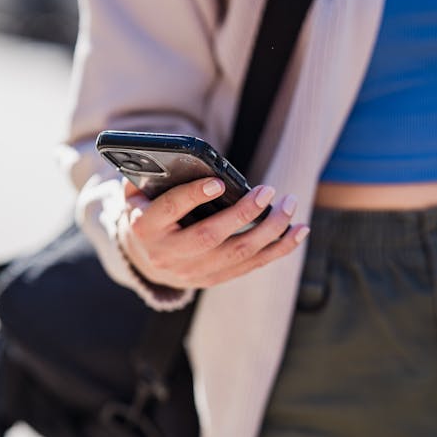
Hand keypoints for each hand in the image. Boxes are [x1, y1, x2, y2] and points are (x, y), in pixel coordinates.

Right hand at [116, 177, 309, 289]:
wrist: (143, 258)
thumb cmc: (147, 212)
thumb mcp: (137, 194)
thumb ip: (150, 176)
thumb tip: (180, 157)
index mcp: (145, 228)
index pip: (171, 210)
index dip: (194, 196)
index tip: (218, 183)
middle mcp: (168, 255)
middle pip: (210, 236)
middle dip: (242, 214)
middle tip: (268, 191)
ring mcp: (192, 272)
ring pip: (237, 253)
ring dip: (269, 231)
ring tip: (289, 206)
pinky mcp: (212, 279)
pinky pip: (250, 265)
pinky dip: (278, 249)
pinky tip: (298, 232)